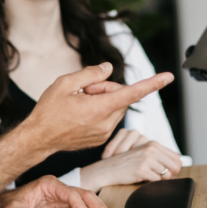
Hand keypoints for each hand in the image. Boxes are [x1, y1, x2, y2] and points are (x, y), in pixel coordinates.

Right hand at [25, 63, 173, 154]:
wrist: (38, 139)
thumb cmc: (48, 110)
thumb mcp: (65, 83)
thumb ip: (90, 73)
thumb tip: (108, 69)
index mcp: (100, 108)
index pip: (132, 93)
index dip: (152, 84)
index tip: (168, 77)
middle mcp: (106, 123)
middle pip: (120, 96)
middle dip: (106, 88)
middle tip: (84, 88)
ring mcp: (104, 133)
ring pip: (115, 107)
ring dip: (103, 99)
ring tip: (79, 101)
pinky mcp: (100, 138)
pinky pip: (109, 118)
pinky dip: (99, 110)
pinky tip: (79, 113)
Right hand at [81, 135, 182, 190]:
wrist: (108, 169)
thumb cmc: (127, 164)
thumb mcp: (144, 154)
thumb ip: (161, 156)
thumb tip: (180, 161)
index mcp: (153, 144)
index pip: (176, 158)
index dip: (172, 168)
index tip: (163, 171)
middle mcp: (151, 149)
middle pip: (175, 167)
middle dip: (168, 175)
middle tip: (154, 175)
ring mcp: (146, 159)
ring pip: (166, 175)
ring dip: (157, 179)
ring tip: (145, 176)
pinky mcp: (142, 169)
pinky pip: (156, 181)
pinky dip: (151, 183)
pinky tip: (141, 179)